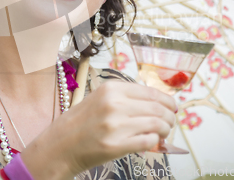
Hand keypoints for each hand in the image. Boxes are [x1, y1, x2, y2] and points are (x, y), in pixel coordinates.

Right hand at [21, 81, 176, 179]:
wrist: (60, 145)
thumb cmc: (81, 122)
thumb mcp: (100, 99)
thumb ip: (126, 97)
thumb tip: (158, 101)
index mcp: (111, 89)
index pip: (150, 92)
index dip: (167, 100)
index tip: (172, 106)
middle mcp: (114, 104)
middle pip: (157, 108)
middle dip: (169, 116)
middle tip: (170, 122)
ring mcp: (115, 125)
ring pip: (156, 124)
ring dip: (165, 129)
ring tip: (163, 133)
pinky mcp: (116, 145)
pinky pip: (148, 141)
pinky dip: (155, 141)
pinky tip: (151, 141)